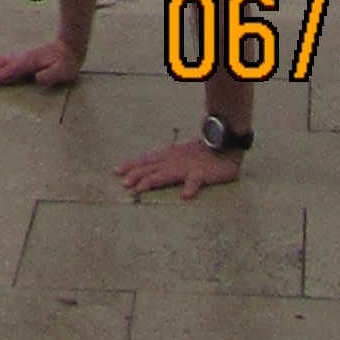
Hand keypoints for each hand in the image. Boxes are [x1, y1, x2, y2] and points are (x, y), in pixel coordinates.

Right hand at [0, 42, 81, 92]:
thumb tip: (38, 78)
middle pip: (1, 63)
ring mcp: (21, 56)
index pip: (11, 70)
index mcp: (30, 62)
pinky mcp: (22, 59)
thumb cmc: (66, 64)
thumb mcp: (63, 71)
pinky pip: (4, 61)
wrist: (69, 48)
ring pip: (0, 60)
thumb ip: (51, 75)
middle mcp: (22, 58)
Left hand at [117, 132, 241, 198]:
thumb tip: (152, 168)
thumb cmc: (201, 153)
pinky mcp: (202, 174)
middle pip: (151, 167)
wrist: (223, 144)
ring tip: (139, 189)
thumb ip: (167, 161)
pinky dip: (190, 188)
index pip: (146, 159)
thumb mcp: (180, 155)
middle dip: (136, 175)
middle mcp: (174, 160)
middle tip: (123, 183)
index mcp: (168, 155)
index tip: (116, 170)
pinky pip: (196, 181)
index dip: (131, 164)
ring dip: (152, 181)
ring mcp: (187, 167)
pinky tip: (185, 195)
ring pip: (166, 174)